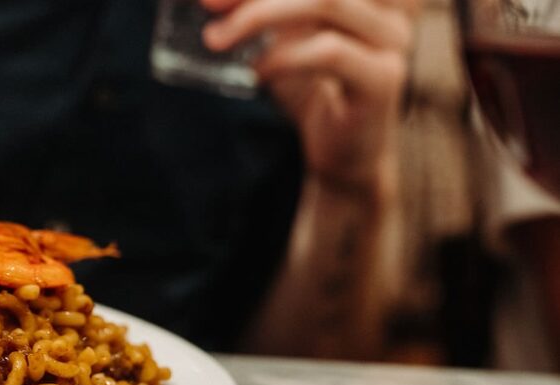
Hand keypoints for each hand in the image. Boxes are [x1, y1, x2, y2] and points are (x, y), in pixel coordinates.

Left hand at [203, 0, 416, 196]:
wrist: (342, 153)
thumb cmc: (309, 88)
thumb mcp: (282, 36)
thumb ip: (258, 9)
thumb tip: (209, 0)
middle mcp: (388, 4)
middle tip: (207, 6)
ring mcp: (391, 39)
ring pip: (327, 2)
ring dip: (260, 16)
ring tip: (218, 40)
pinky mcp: (383, 79)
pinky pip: (330, 52)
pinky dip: (283, 56)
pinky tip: (255, 72)